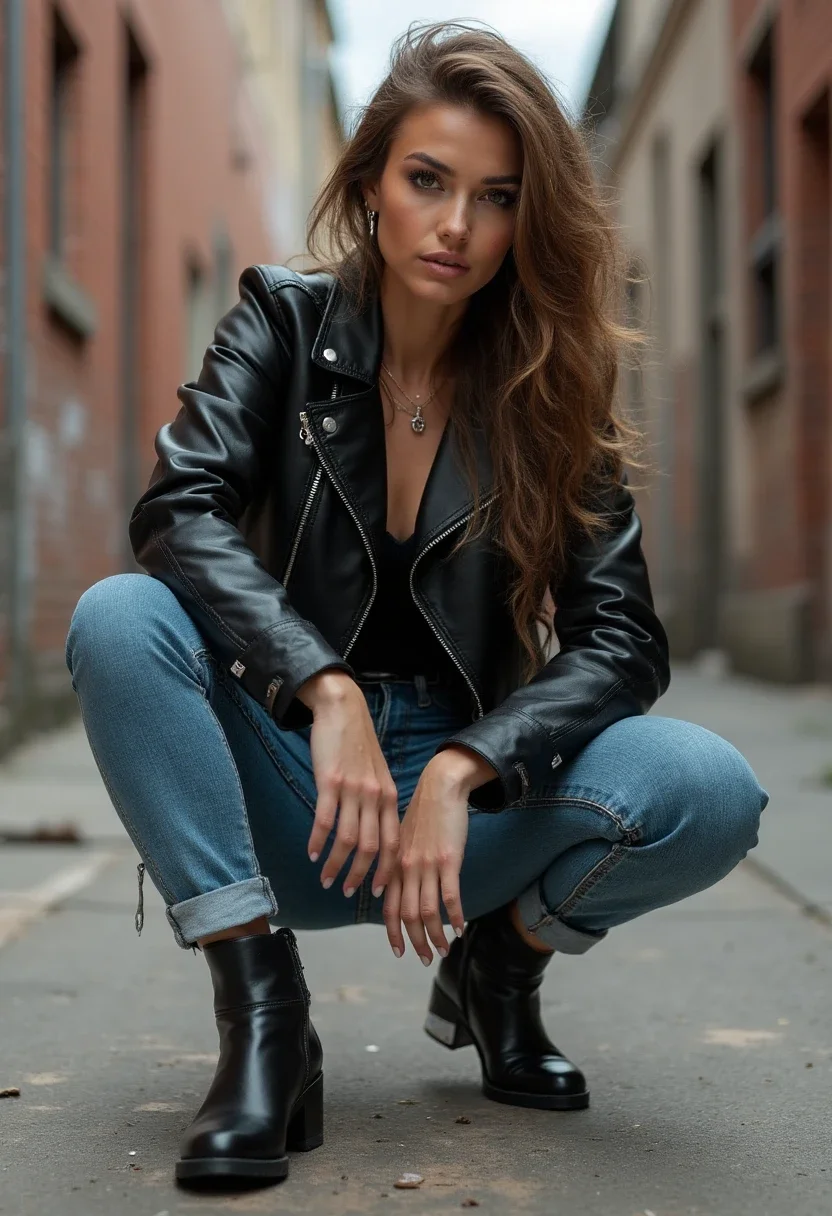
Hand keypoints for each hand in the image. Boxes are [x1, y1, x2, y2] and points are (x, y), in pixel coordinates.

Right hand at [301, 676, 399, 897]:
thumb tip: (371, 832)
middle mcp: (375, 796)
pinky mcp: (331, 782)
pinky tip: (311, 853)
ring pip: (347, 840)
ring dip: (335, 865)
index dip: (385, 870)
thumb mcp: (378, 774)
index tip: (377, 892)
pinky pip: (325, 821)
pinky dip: (317, 842)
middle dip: (359, 876)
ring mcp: (353, 790)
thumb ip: (378, 801)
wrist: (344, 710)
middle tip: (346, 892)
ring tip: (325, 879)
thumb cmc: (359, 744)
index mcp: (390, 797)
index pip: (393, 843)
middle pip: (371, 847)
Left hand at [382, 753, 473, 964]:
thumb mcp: (403, 839)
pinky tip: (461, 928)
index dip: (393, 932)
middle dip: (416, 942)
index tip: (399, 952)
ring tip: (444, 950)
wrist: (440, 787)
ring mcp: (428, 865)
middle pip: (408, 915)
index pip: (389, 907)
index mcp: (395, 865)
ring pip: (428, 911)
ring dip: (436, 936)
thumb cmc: (423, 814)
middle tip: (425, 960)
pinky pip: (450, 896)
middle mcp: (407, 868)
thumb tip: (392, 888)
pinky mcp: (449, 860)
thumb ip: (398, 865)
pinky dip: (455, 916)